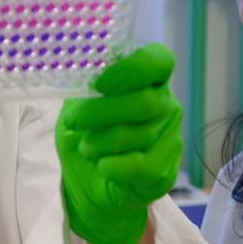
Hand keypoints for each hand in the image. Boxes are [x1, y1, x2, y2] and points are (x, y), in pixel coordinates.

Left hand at [55, 43, 182, 243]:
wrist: (87, 181)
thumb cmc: (84, 136)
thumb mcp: (75, 108)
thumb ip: (82, 90)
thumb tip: (81, 76)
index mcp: (146, 81)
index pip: (159, 61)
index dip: (134, 69)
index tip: (101, 83)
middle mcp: (164, 105)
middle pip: (145, 102)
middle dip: (102, 112)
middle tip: (74, 122)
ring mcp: (169, 138)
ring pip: (140, 135)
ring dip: (101, 142)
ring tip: (86, 148)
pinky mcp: (165, 170)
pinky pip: (142, 165)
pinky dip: (115, 166)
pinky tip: (102, 166)